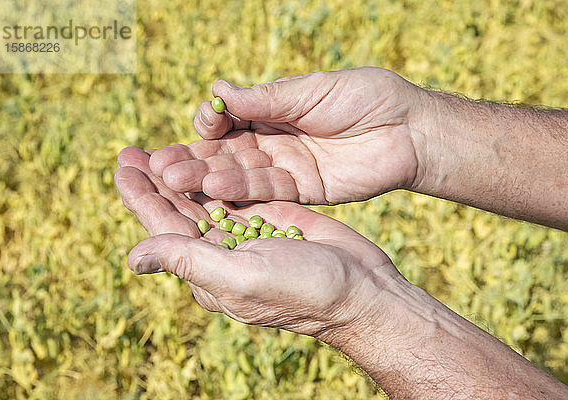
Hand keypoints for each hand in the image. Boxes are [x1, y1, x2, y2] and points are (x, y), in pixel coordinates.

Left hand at [115, 146, 398, 336]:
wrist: (360, 290)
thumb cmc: (304, 291)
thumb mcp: (242, 277)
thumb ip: (189, 261)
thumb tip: (131, 257)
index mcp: (207, 271)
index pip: (163, 230)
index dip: (140, 198)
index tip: (122, 166)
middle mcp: (222, 253)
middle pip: (178, 211)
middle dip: (154, 180)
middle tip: (130, 150)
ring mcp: (247, 233)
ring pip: (204, 198)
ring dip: (181, 174)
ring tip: (157, 148)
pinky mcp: (272, 217)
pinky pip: (236, 191)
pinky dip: (217, 172)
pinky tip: (204, 154)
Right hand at [149, 67, 426, 203]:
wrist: (409, 129)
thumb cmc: (366, 98)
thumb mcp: (312, 90)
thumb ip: (266, 98)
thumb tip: (218, 90)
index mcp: (275, 111)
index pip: (231, 121)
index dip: (211, 123)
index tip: (202, 121)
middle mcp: (275, 142)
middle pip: (227, 152)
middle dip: (194, 156)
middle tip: (158, 165)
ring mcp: (287, 168)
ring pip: (240, 173)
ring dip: (207, 176)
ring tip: (175, 179)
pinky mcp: (303, 191)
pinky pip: (267, 190)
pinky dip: (241, 188)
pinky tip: (214, 186)